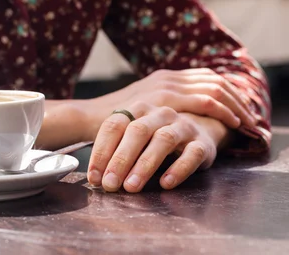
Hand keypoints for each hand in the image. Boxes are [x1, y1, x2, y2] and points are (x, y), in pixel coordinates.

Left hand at [87, 104, 229, 192]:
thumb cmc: (156, 138)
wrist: (202, 129)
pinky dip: (178, 169)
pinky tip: (165, 183)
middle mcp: (160, 114)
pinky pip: (192, 154)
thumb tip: (95, 178)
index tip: (93, 176)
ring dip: (145, 165)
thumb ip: (115, 152)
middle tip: (109, 184)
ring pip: (163, 140)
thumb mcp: (135, 138)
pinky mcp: (203, 143)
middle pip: (137, 131)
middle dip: (120, 159)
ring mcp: (183, 126)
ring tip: (131, 187)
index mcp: (138, 109)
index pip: (114, 125)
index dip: (101, 151)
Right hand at [108, 68, 257, 128]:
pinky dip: (222, 110)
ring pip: (214, 88)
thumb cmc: (111, 120)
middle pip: (215, 80)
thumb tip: (176, 117)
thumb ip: (158, 107)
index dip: (227, 92)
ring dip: (235, 105)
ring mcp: (166, 85)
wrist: (88, 118)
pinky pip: (204, 100)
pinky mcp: (164, 98)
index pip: (205, 77)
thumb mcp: (139, 108)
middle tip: (249, 116)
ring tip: (246, 122)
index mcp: (163, 77)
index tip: (239, 108)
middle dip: (237, 99)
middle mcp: (167, 77)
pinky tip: (231, 123)